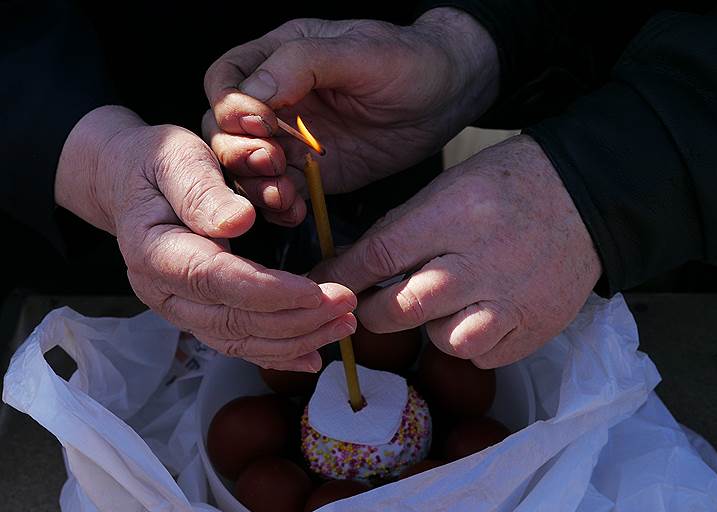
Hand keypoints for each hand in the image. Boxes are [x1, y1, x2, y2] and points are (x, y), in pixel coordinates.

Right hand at [54, 106, 355, 370]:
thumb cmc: (157, 165)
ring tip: (344, 326)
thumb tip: (238, 222)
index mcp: (155, 251)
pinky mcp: (198, 316)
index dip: (269, 291)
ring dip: (297, 339)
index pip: (216, 281)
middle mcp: (163, 293)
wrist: (129, 183)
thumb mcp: (176, 158)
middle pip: (234, 320)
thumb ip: (202, 192)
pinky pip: (238, 344)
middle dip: (296, 319)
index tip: (318, 291)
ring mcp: (179, 310)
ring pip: (240, 340)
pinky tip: (312, 356)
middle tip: (347, 304)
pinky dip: (278, 354)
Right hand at [202, 8, 499, 225]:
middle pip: (226, 130)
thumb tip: (253, 94)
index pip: (226, 80)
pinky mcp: (311, 173)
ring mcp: (291, 139)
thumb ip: (301, 64)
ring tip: (283, 195)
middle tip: (272, 162)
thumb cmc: (407, 60)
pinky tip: (294, 211)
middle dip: (239, 151)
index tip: (260, 122)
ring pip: (248, 168)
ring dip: (256, 185)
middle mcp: (277, 101)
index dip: (231, 105)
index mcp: (279, 58)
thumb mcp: (358, 52)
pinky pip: (281, 193)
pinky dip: (280, 207)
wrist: (446, 97)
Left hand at [310, 136, 601, 367]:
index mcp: (453, 217)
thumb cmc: (505, 186)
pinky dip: (469, 341)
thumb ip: (401, 231)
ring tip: (443, 304)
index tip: (323, 287)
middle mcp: (480, 263)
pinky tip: (477, 314)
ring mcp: (510, 300)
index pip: (379, 257)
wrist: (583, 196)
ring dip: (430, 328)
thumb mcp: (448, 188)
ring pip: (442, 340)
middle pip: (402, 309)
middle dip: (373, 313)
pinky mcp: (533, 327)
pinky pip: (480, 354)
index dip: (342, 278)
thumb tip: (349, 267)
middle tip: (369, 307)